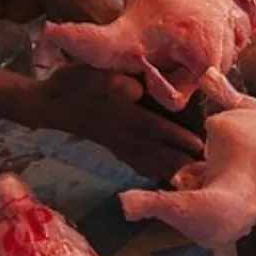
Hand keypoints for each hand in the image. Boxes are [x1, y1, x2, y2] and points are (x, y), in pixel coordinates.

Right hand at [34, 65, 203, 180]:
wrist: (47, 103)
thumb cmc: (70, 84)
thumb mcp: (89, 74)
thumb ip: (111, 80)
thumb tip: (134, 89)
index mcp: (123, 114)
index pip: (157, 127)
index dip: (178, 137)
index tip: (201, 146)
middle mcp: (123, 132)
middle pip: (158, 150)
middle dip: (182, 160)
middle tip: (208, 172)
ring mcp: (117, 141)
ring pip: (148, 159)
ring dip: (168, 169)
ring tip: (191, 180)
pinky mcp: (110, 144)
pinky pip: (133, 161)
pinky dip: (147, 170)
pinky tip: (157, 176)